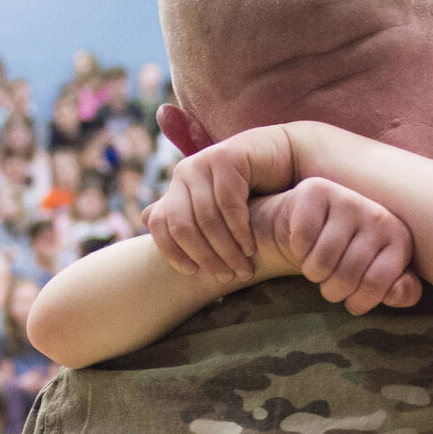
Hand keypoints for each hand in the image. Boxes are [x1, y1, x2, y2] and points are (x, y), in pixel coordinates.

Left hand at [145, 129, 295, 280]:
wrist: (288, 160)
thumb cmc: (254, 191)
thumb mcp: (216, 207)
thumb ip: (184, 214)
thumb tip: (144, 216)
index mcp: (177, 187)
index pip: (159, 223)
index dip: (172, 252)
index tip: (193, 273)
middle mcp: (185, 173)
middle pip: (182, 225)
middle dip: (205, 257)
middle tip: (228, 276)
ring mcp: (205, 162)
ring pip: (206, 219)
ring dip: (227, 250)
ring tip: (244, 268)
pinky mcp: (227, 157)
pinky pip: (228, 204)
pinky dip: (239, 231)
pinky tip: (251, 248)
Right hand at [255, 181, 422, 315]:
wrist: (311, 222)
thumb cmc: (348, 255)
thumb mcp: (380, 277)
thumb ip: (401, 291)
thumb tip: (397, 293)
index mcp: (399, 239)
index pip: (376, 283)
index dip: (357, 302)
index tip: (352, 300)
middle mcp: (378, 216)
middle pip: (346, 275)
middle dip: (332, 291)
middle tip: (330, 282)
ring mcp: (348, 200)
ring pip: (322, 261)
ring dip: (313, 272)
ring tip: (318, 265)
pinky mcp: (317, 192)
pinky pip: (303, 240)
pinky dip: (298, 250)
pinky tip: (305, 244)